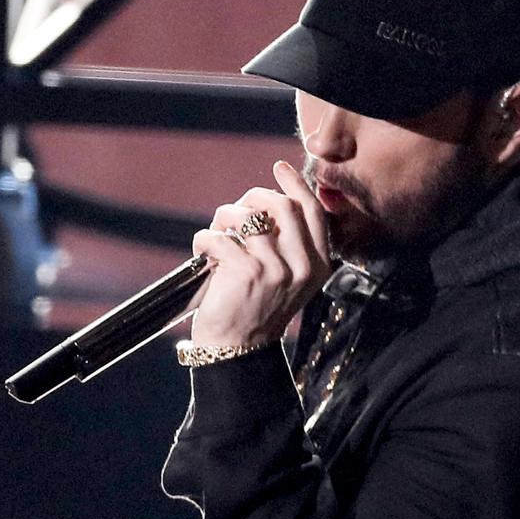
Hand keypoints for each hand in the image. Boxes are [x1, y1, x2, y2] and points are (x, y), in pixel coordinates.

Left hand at [188, 160, 332, 348]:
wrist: (237, 350)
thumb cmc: (255, 308)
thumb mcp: (287, 278)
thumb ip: (289, 244)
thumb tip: (274, 197)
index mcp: (318, 265)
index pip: (312, 211)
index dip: (295, 185)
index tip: (278, 168)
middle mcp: (302, 266)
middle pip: (281, 205)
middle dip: (253, 197)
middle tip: (234, 211)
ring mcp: (276, 269)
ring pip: (246, 217)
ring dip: (223, 219)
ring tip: (215, 235)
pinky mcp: (246, 273)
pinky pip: (218, 237)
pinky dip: (203, 240)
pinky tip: (202, 254)